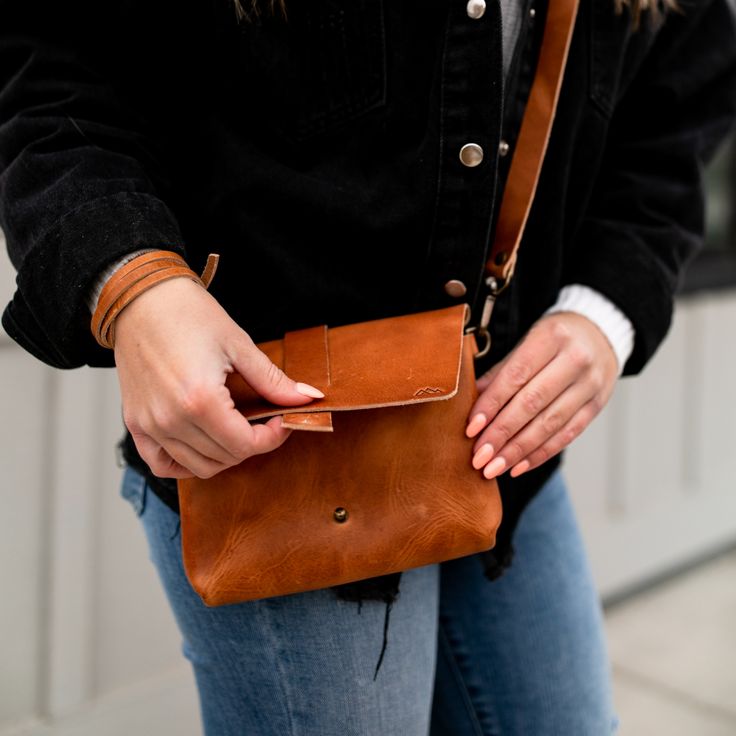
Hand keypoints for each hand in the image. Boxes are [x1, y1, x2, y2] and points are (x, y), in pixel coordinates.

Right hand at [113, 277, 322, 478]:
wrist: (141, 298)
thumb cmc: (188, 314)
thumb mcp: (238, 345)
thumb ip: (274, 380)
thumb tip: (308, 397)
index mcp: (200, 400)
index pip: (245, 445)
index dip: (272, 438)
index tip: (281, 421)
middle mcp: (171, 419)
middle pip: (224, 458)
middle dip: (252, 444)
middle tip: (262, 422)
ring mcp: (149, 424)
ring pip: (197, 467)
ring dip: (224, 456)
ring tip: (235, 430)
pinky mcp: (135, 422)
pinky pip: (161, 464)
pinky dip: (185, 464)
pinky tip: (203, 445)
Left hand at [466, 312, 618, 478]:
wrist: (601, 333)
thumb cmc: (553, 339)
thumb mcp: (526, 342)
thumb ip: (500, 372)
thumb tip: (471, 402)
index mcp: (551, 337)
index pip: (516, 376)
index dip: (491, 404)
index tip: (471, 429)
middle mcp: (575, 360)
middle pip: (532, 403)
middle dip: (502, 434)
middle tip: (479, 456)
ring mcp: (590, 384)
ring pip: (550, 424)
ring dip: (518, 451)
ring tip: (494, 468)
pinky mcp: (597, 405)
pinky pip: (567, 435)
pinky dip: (541, 454)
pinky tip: (518, 466)